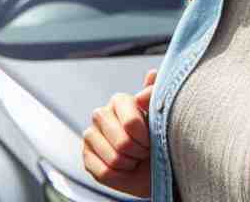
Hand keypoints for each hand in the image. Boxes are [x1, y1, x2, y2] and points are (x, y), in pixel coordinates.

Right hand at [82, 68, 157, 197]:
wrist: (153, 165)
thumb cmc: (159, 136)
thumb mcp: (163, 114)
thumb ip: (156, 93)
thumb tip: (151, 74)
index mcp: (119, 100)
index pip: (131, 123)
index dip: (145, 137)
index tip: (152, 138)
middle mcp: (101, 113)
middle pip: (122, 143)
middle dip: (138, 152)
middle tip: (144, 150)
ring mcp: (91, 134)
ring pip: (113, 159)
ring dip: (130, 164)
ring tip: (135, 158)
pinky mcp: (86, 156)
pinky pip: (103, 172)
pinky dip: (119, 176)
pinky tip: (124, 168)